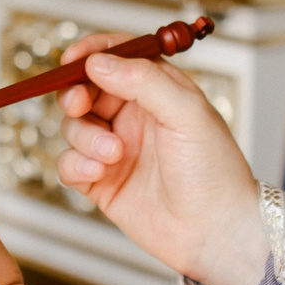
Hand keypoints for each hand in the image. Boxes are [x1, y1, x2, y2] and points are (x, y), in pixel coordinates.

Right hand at [55, 35, 267, 284]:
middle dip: (76, 94)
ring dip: (85, 137)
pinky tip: (99, 174)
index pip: (118, 57)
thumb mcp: (187, 114)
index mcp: (159, 90)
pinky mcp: (101, 183)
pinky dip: (76, 165)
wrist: (216, 232)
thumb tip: (98, 61)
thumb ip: (144, 82)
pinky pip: (68, 163)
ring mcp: (115, 149)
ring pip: (74, 127)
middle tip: (80, 105)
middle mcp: (134, 116)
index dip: (92, 52)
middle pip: (85, 89)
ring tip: (113, 155)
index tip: (73, 58)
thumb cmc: (215, 172)